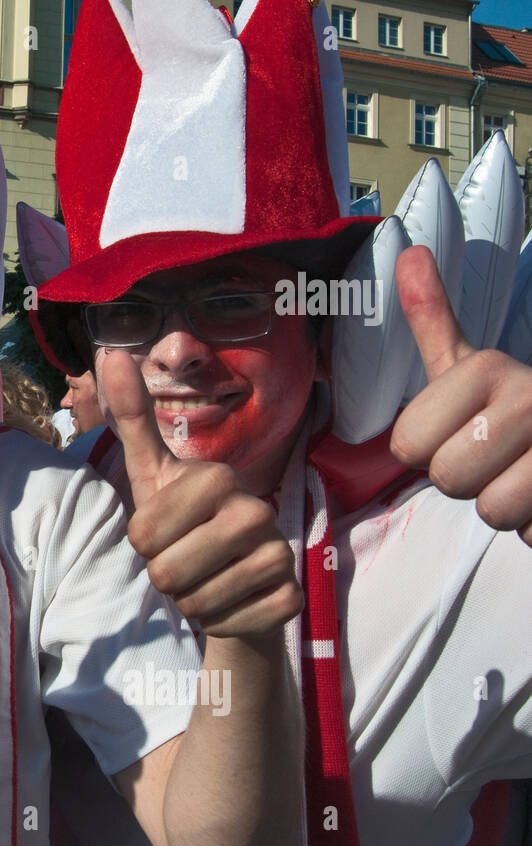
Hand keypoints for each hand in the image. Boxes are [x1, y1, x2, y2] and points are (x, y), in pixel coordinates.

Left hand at [102, 349, 303, 637]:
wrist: (234, 581)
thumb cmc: (182, 524)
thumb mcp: (152, 474)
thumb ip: (133, 418)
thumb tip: (110, 351)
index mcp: (215, 478)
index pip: (142, 535)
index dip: (143, 544)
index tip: (165, 531)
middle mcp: (255, 510)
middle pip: (166, 572)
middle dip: (164, 576)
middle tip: (185, 561)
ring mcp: (279, 554)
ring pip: (195, 602)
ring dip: (190, 600)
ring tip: (207, 578)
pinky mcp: (290, 599)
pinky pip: (227, 624)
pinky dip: (220, 621)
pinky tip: (233, 601)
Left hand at [391, 246, 531, 544]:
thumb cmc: (519, 407)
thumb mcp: (472, 363)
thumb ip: (434, 319)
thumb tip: (408, 252)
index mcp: (488, 369)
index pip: (407, 446)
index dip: (427, 450)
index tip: (463, 428)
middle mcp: (531, 398)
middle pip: (447, 479)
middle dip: (468, 479)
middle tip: (497, 454)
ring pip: (492, 511)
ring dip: (506, 505)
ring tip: (526, 472)